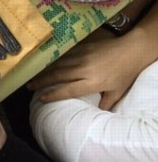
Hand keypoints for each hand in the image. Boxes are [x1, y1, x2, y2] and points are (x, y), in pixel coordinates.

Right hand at [27, 27, 156, 109]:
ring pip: (58, 65)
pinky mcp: (82, 48)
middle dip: (41, 82)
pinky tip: (44, 64)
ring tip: (33, 77)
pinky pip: (63, 55)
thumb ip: (105, 103)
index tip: (41, 98)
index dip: (53, 94)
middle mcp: (84, 70)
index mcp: (93, 82)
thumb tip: (96, 113)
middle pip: (58, 76)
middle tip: (29, 87)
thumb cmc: (125, 73)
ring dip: (44, 71)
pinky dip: (52, 61)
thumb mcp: (117, 91)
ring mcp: (82, 57)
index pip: (69, 90)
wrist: (132, 50)